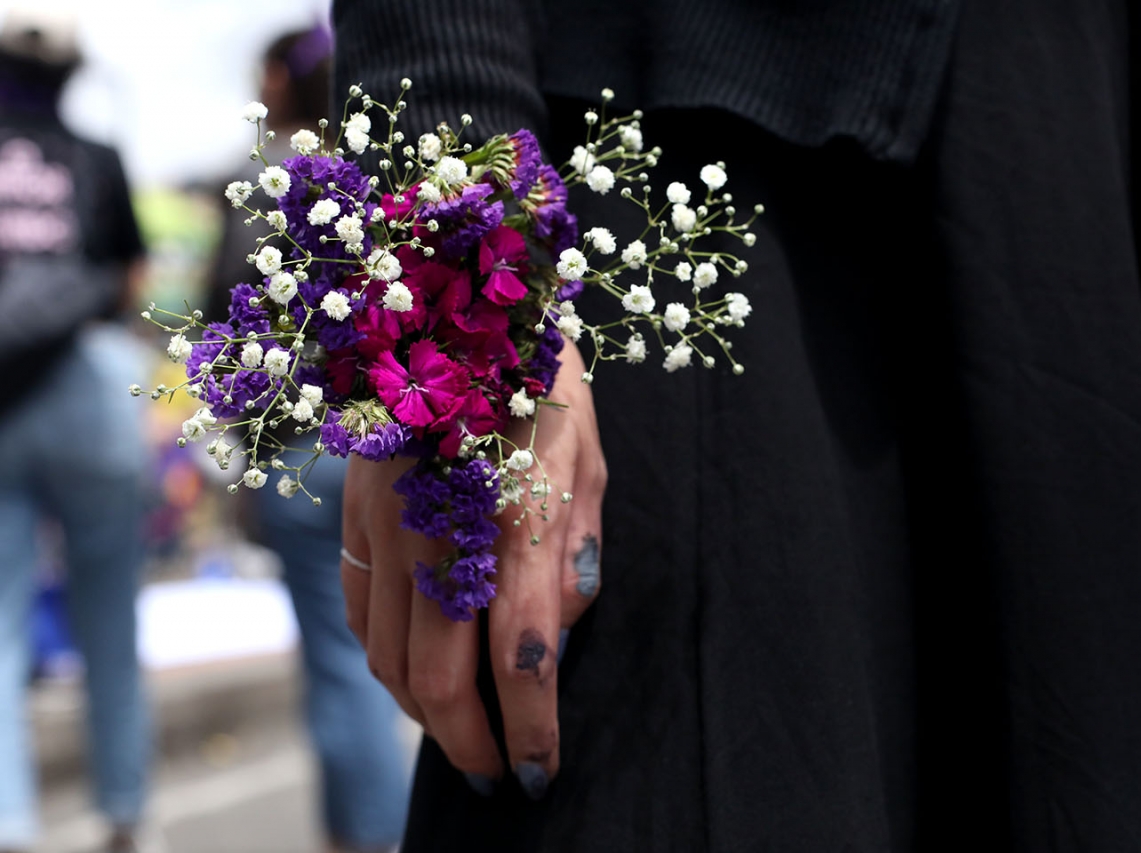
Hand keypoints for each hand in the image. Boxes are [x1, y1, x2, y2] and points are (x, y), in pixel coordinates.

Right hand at [340, 340, 605, 797]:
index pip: (519, 656)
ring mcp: (381, 523)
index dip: (529, 727)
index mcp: (507, 513)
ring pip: (387, 656)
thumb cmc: (534, 375)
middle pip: (436, 679)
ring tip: (463, 733)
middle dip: (470, 744)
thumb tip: (555, 635)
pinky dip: (387, 661)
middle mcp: (433, 529)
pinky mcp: (352, 513)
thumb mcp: (584, 456)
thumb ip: (572, 551)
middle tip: (496, 776)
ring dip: (424, 713)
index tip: (538, 772)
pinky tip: (415, 672)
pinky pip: (361, 613)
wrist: (446, 298)